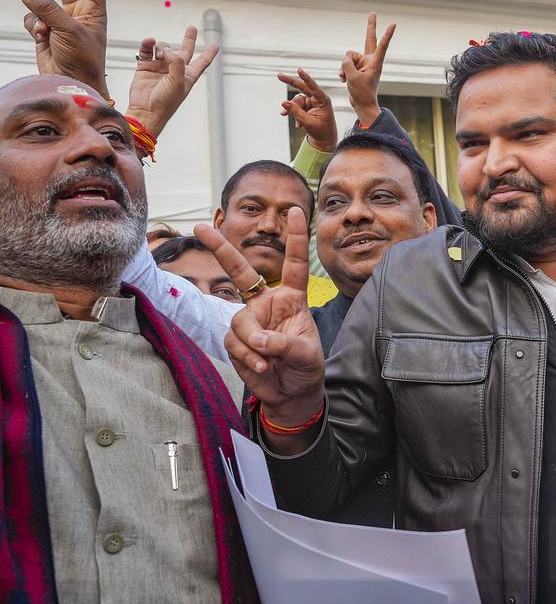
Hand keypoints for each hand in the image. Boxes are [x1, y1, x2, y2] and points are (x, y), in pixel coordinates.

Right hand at [20, 0, 109, 99]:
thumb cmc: (83, 59)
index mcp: (94, 11)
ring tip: (50, 33)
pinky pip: (32, 20)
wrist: (72, 83)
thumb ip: (49, 9)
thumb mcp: (71, 31)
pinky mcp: (44, 31)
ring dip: (41, 17)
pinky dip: (35, 28)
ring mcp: (59, 21)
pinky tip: (43, 39)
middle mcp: (77, 13)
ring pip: (40, 5)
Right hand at [126, 27, 218, 139]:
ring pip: (164, 48)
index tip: (216, 45)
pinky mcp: (145, 67)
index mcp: (188, 76)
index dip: (208, 53)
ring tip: (160, 53)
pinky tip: (149, 42)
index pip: (202, 62)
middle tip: (192, 28)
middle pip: (184, 51)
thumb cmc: (166, 102)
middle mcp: (175, 70)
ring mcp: (160, 67)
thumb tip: (167, 48)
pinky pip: (147, 50)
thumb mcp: (178, 82)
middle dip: (189, 39)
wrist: (146, 111)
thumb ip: (176, 62)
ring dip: (162, 46)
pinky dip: (148, 44)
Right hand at [194, 208, 324, 441]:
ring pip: (239, 322)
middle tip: (201, 227)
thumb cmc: (306, 367)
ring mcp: (249, 321)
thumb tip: (259, 340)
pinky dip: (248, 356)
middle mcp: (267, 303)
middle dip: (221, 249)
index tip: (297, 210)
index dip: (295, 237)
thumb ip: (284, 343)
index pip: (293, 263)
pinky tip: (262, 366)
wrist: (292, 393)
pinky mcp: (236, 340)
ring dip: (253, 344)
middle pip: (241, 272)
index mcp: (292, 298)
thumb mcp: (306, 354)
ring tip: (269, 361)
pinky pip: (234, 342)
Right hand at [279, 68, 338, 151]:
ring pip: (297, 100)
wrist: (324, 140)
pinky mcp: (307, 107)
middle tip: (278, 76)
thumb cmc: (321, 131)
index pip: (313, 87)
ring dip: (291, 108)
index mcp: (323, 101)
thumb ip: (296, 112)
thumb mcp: (308, 122)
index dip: (306, 78)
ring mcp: (312, 102)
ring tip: (284, 115)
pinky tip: (298, 125)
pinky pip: (296, 107)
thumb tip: (284, 103)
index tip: (299, 70)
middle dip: (291, 82)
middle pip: (303, 87)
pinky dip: (294, 114)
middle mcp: (318, 99)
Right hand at [339, 12, 394, 127]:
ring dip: (344, 68)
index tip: (393, 24)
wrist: (361, 104)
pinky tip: (344, 80)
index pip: (382, 45)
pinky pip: (345, 63)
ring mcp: (363, 63)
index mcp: (375, 63)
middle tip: (373, 13)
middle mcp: (370, 60)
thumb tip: (345, 58)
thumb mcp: (353, 77)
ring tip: (347, 79)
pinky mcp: (356, 67)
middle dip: (370, 26)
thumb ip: (347, 64)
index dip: (387, 34)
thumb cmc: (362, 93)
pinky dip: (343, 71)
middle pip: (368, 39)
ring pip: (348, 57)